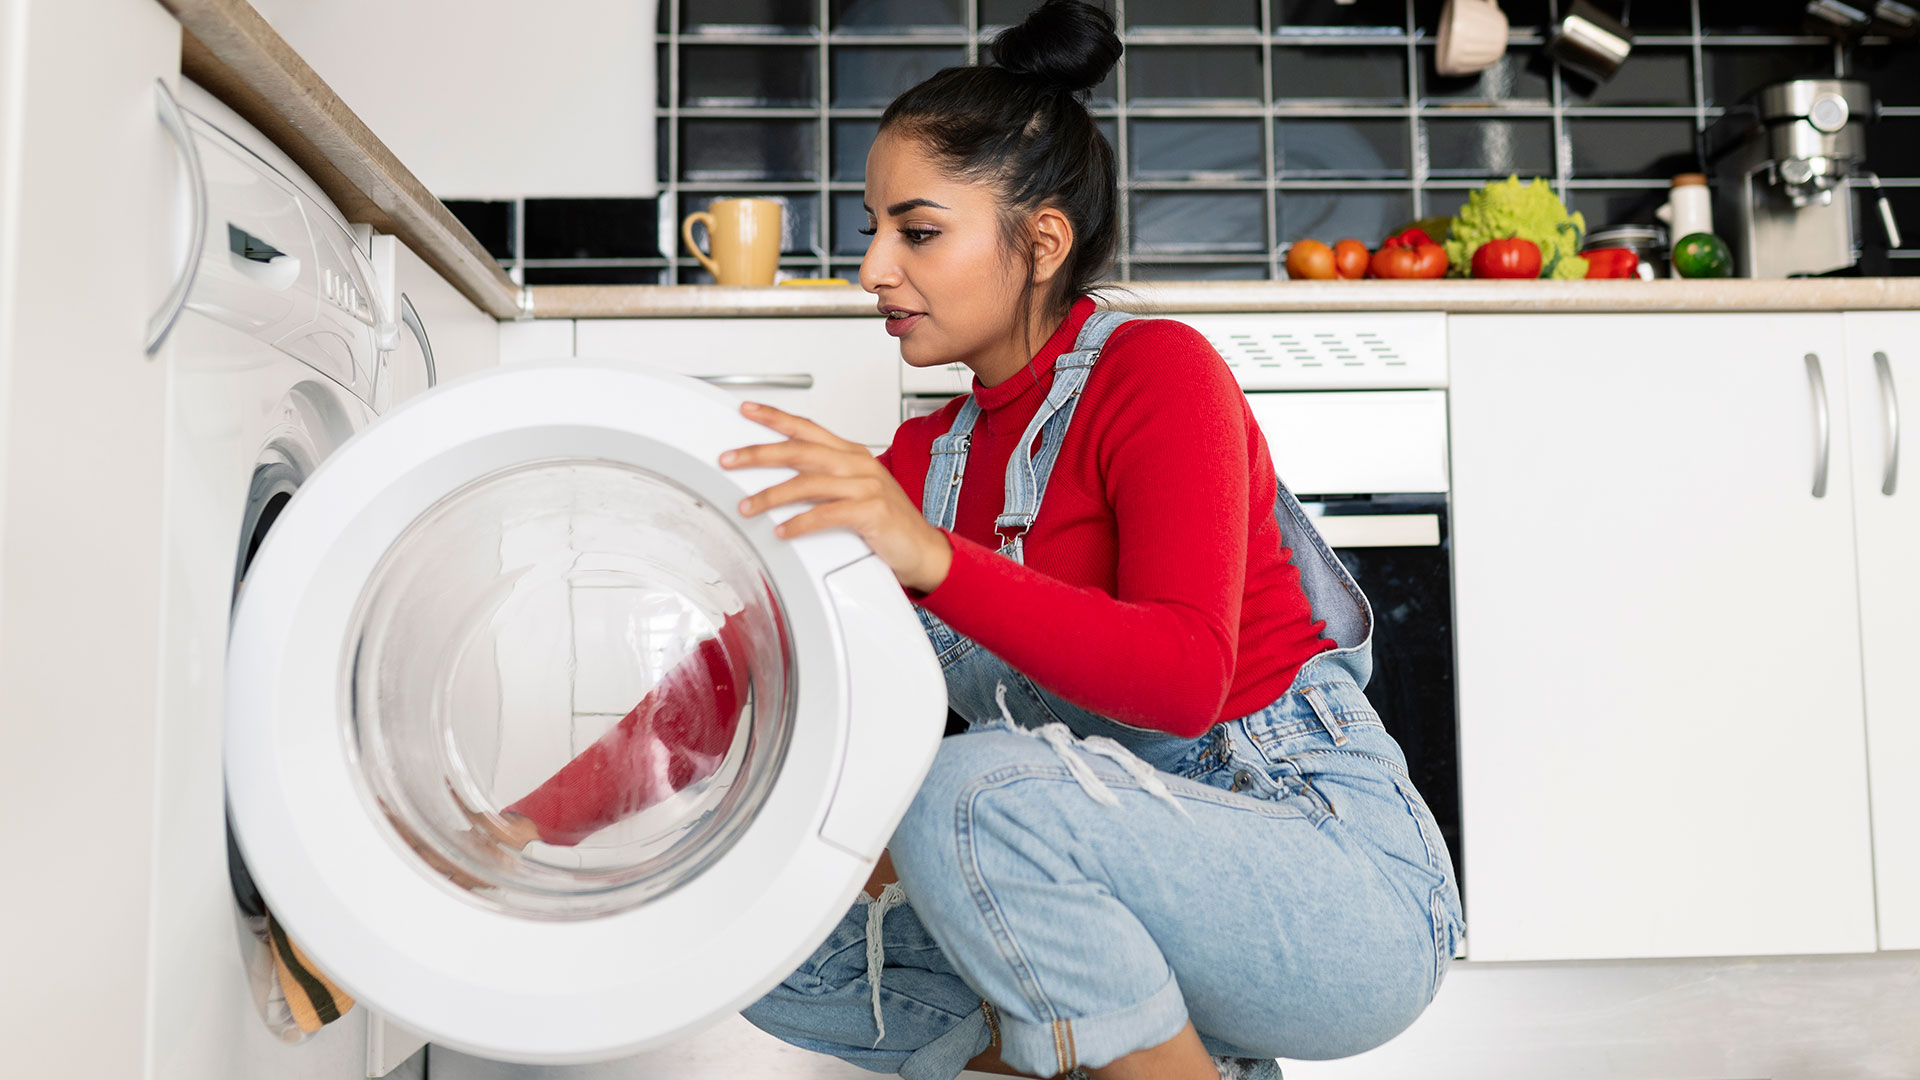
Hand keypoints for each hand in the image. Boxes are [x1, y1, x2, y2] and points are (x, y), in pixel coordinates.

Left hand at [721, 402, 952, 592]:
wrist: (924, 550)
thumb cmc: (888, 523)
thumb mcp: (856, 491)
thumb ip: (825, 480)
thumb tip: (783, 479)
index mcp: (852, 454)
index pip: (807, 428)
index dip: (775, 417)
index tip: (746, 410)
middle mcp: (858, 464)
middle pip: (800, 450)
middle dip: (759, 453)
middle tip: (729, 459)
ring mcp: (867, 486)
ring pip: (808, 483)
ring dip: (771, 496)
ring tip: (747, 506)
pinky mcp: (871, 512)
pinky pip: (826, 514)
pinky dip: (799, 523)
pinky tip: (782, 531)